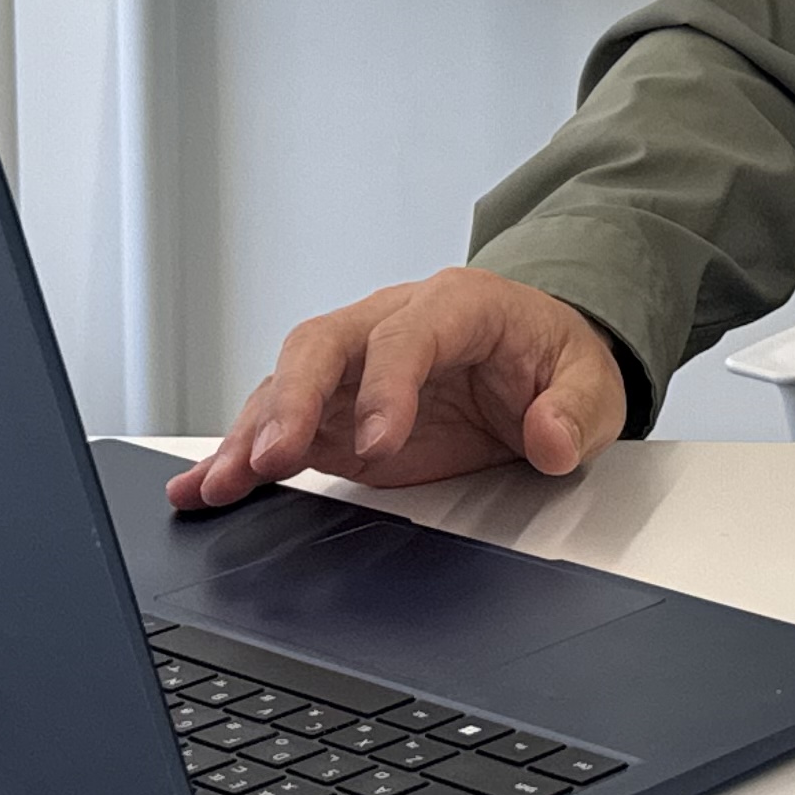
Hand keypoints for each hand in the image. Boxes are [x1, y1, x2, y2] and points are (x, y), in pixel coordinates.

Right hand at [165, 266, 625, 510]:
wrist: (540, 364)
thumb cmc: (555, 360)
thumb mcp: (592, 383)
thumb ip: (575, 411)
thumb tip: (550, 438)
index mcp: (456, 306)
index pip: (409, 335)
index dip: (387, 386)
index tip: (380, 445)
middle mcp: (390, 325)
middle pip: (323, 344)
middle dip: (293, 399)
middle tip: (272, 457)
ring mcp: (354, 368)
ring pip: (286, 383)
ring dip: (250, 432)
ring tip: (218, 483)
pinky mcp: (335, 411)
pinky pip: (278, 424)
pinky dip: (240, 454)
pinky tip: (202, 488)